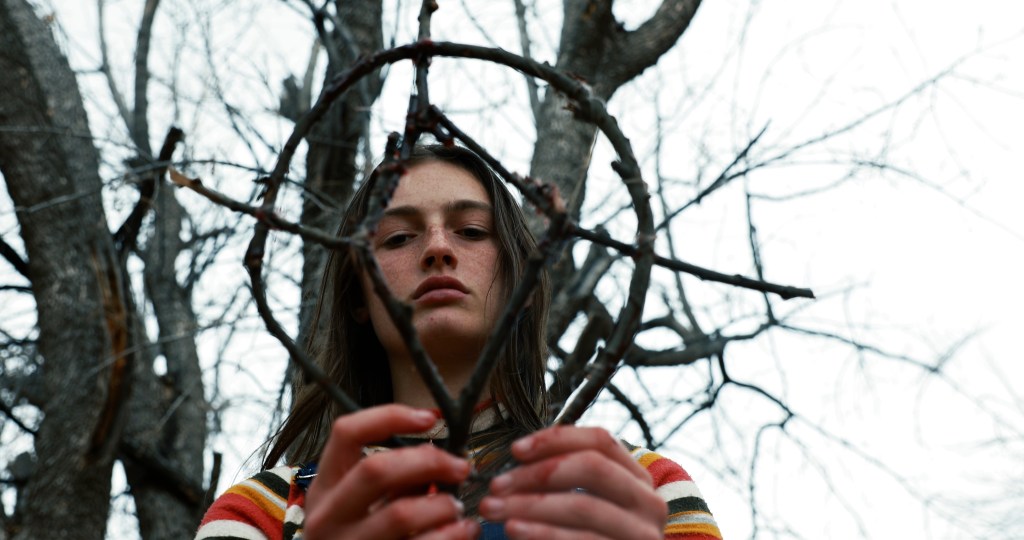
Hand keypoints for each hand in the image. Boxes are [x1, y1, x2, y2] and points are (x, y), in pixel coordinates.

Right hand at [304, 404, 480, 538]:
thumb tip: (436, 454)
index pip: (347, 432)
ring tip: (459, 508)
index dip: (390, 416)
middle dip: (429, 462)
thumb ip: (393, 479)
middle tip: (460, 466)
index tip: (429, 419)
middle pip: (376, 469)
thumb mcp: (361, 504)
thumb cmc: (359, 538)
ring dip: (442, 505)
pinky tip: (464, 531)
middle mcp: (328, 516)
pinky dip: (450, 536)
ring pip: (401, 513)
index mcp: (325, 487)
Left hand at [479, 425, 666, 539]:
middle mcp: (648, 502)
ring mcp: (642, 534)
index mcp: (637, 478)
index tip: (516, 449)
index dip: (556, 439)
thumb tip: (518, 457)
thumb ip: (565, 478)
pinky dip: (542, 533)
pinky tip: (515, 529)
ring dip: (530, 504)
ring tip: (495, 508)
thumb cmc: (592, 538)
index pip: (601, 440)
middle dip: (537, 473)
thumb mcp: (588, 504)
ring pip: (583, 505)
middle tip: (497, 484)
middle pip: (592, 467)